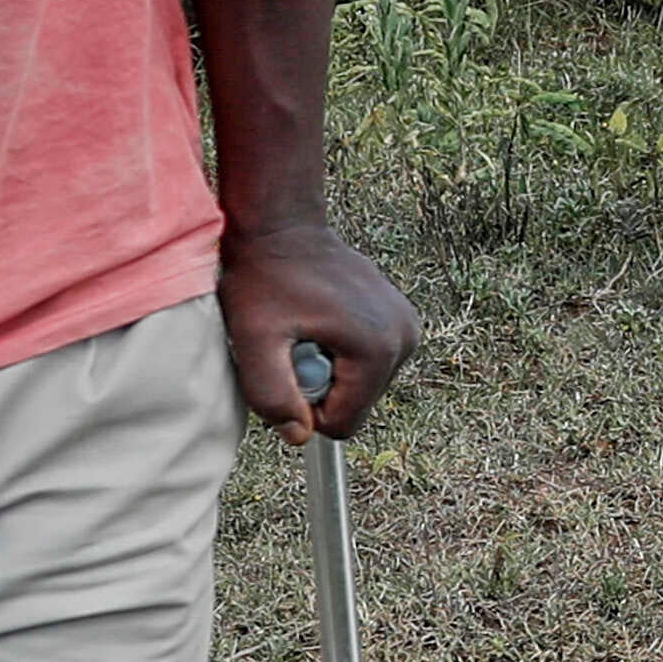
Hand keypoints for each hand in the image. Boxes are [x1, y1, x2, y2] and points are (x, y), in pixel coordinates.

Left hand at [222, 221, 412, 443]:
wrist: (282, 226)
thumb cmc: (264, 277)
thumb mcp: (254, 340)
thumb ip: (271, 394)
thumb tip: (300, 436)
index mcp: (376, 350)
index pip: (344, 424)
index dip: (306, 407)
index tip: (288, 363)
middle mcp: (405, 338)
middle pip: (356, 404)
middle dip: (320, 385)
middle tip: (294, 341)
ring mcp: (408, 325)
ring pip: (363, 384)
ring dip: (330, 368)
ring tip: (307, 328)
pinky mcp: (402, 317)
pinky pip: (369, 360)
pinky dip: (341, 350)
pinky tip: (320, 319)